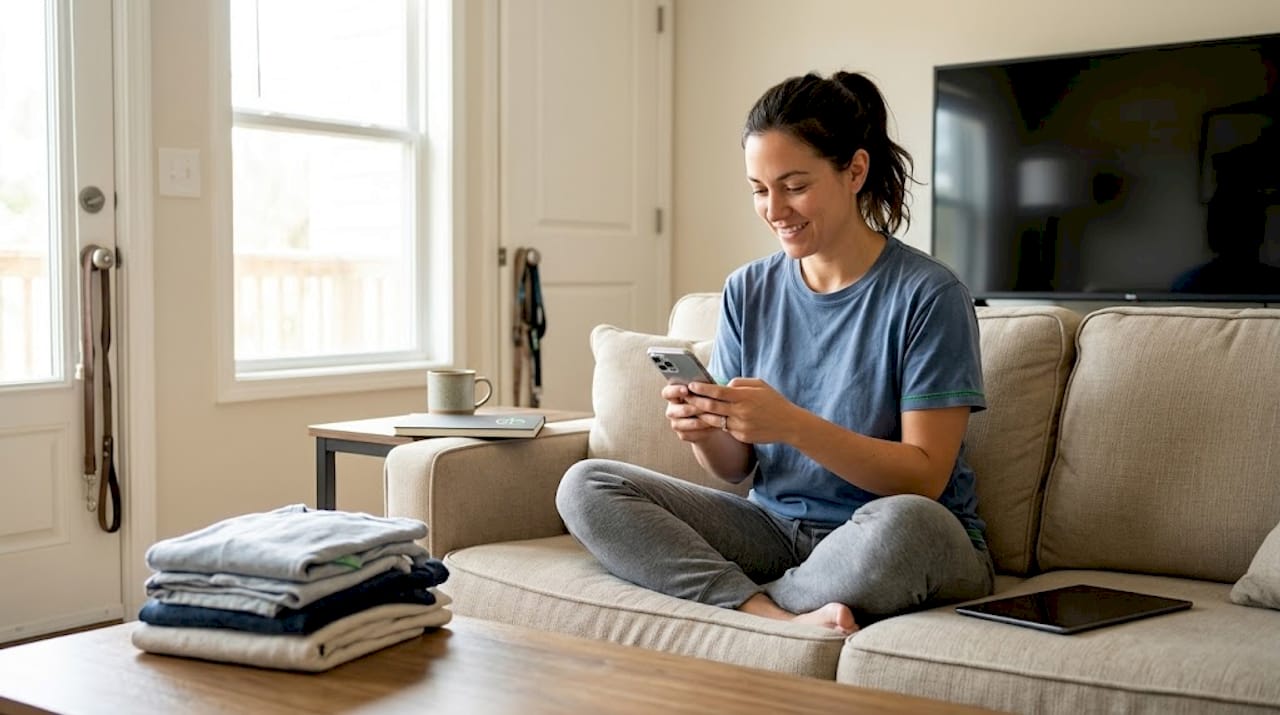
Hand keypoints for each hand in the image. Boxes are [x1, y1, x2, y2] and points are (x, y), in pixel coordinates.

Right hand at [662, 382, 721, 442]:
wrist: (708, 421)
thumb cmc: (707, 400)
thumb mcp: (705, 392)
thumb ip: (704, 387)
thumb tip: (716, 383)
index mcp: (673, 396)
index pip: (667, 392)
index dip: (674, 391)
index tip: (686, 389)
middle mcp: (671, 410)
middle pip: (675, 410)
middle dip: (692, 407)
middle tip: (705, 405)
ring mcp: (676, 423)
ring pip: (686, 422)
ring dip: (701, 419)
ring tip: (715, 415)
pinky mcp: (683, 435)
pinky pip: (692, 433)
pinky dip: (705, 429)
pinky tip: (715, 425)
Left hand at [683, 378, 801, 443]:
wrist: (789, 424)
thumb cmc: (773, 401)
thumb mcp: (760, 385)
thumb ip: (739, 383)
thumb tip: (723, 385)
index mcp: (745, 397)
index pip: (718, 392)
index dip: (702, 388)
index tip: (691, 385)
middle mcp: (741, 412)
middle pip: (711, 407)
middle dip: (695, 401)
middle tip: (685, 397)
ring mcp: (740, 426)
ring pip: (714, 420)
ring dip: (701, 414)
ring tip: (691, 408)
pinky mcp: (742, 436)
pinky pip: (725, 429)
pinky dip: (716, 423)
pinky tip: (708, 419)